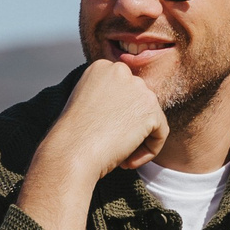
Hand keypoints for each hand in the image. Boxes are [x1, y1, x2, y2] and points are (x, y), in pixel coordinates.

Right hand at [17, 59, 168, 229]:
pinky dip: (147, 150)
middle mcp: (117, 69)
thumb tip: (119, 102)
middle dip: (128, 132)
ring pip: (154, 120)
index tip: (93, 136)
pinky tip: (122, 154)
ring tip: (110, 150)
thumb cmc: (70, 147)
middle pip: (143, 107)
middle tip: (102, 146)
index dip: (115, 124)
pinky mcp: (147, 106)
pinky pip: (162, 132)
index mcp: (99, 67)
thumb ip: (105, 103)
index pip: (128, 98)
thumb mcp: (87, 115)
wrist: (67, 161)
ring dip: (137, 143)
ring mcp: (133, 86)